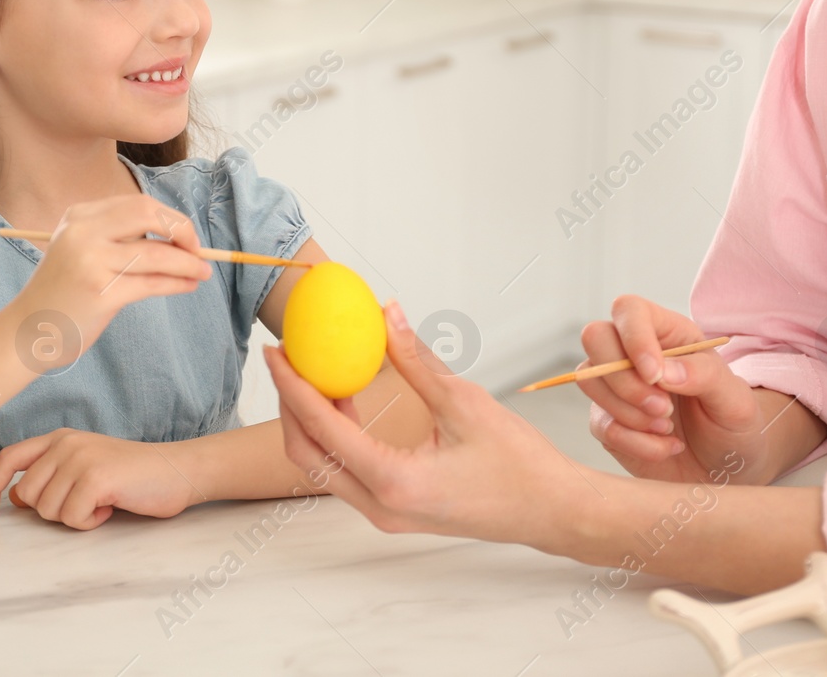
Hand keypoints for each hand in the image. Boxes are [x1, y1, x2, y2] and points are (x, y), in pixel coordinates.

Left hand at [0, 428, 201, 529]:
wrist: (178, 470)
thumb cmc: (132, 475)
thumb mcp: (84, 468)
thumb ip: (51, 477)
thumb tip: (16, 498)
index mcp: (59, 438)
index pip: (9, 458)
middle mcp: (65, 443)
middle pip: (29, 495)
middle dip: (54, 511)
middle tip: (85, 503)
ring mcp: (80, 458)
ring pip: (48, 510)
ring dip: (75, 517)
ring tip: (102, 501)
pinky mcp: (95, 477)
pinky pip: (73, 518)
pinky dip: (90, 522)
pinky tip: (111, 506)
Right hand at [14, 194, 212, 340]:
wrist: (27, 330)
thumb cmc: (63, 292)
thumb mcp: (82, 252)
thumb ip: (120, 239)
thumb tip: (179, 239)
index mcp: (79, 216)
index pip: (138, 204)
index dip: (170, 218)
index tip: (185, 236)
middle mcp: (83, 232)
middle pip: (149, 215)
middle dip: (182, 230)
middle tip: (198, 250)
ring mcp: (90, 261)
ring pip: (156, 253)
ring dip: (188, 262)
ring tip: (203, 272)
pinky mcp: (100, 292)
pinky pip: (152, 282)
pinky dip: (177, 283)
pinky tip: (188, 285)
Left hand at [263, 300, 592, 548]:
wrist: (551, 509)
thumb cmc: (519, 464)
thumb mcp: (465, 402)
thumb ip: (415, 360)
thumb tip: (387, 313)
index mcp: (394, 482)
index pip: (324, 428)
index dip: (293, 386)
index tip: (276, 352)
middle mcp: (380, 506)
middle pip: (307, 454)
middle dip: (289, 404)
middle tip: (286, 359)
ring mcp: (384, 514)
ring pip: (323, 466)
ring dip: (311, 420)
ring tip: (312, 371)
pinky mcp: (393, 509)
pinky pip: (345, 471)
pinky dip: (335, 435)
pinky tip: (345, 397)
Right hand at [579, 294, 769, 484]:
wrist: (725, 470)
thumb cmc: (731, 424)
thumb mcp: (735, 399)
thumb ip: (704, 376)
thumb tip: (663, 371)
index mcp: (666, 333)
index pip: (629, 310)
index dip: (634, 337)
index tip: (655, 376)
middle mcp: (633, 353)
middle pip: (595, 338)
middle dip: (625, 380)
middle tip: (663, 408)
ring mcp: (615, 386)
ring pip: (590, 381)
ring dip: (631, 414)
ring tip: (668, 428)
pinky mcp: (607, 420)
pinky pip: (602, 425)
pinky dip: (636, 443)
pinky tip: (665, 446)